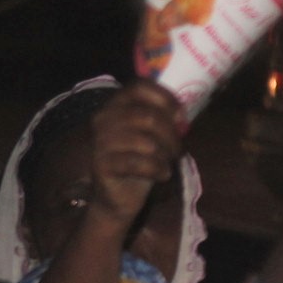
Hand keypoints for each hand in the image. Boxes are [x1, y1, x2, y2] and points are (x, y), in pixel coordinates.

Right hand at [85, 81, 184, 227]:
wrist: (118, 196)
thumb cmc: (141, 160)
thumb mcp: (153, 135)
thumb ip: (164, 117)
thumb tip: (182, 114)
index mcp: (116, 105)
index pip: (139, 86)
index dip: (165, 98)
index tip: (180, 117)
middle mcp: (104, 118)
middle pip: (149, 117)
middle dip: (171, 135)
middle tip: (176, 149)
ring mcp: (100, 141)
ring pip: (147, 142)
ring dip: (165, 154)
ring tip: (166, 162)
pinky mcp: (102, 164)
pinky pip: (140, 163)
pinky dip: (158, 169)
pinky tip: (161, 174)